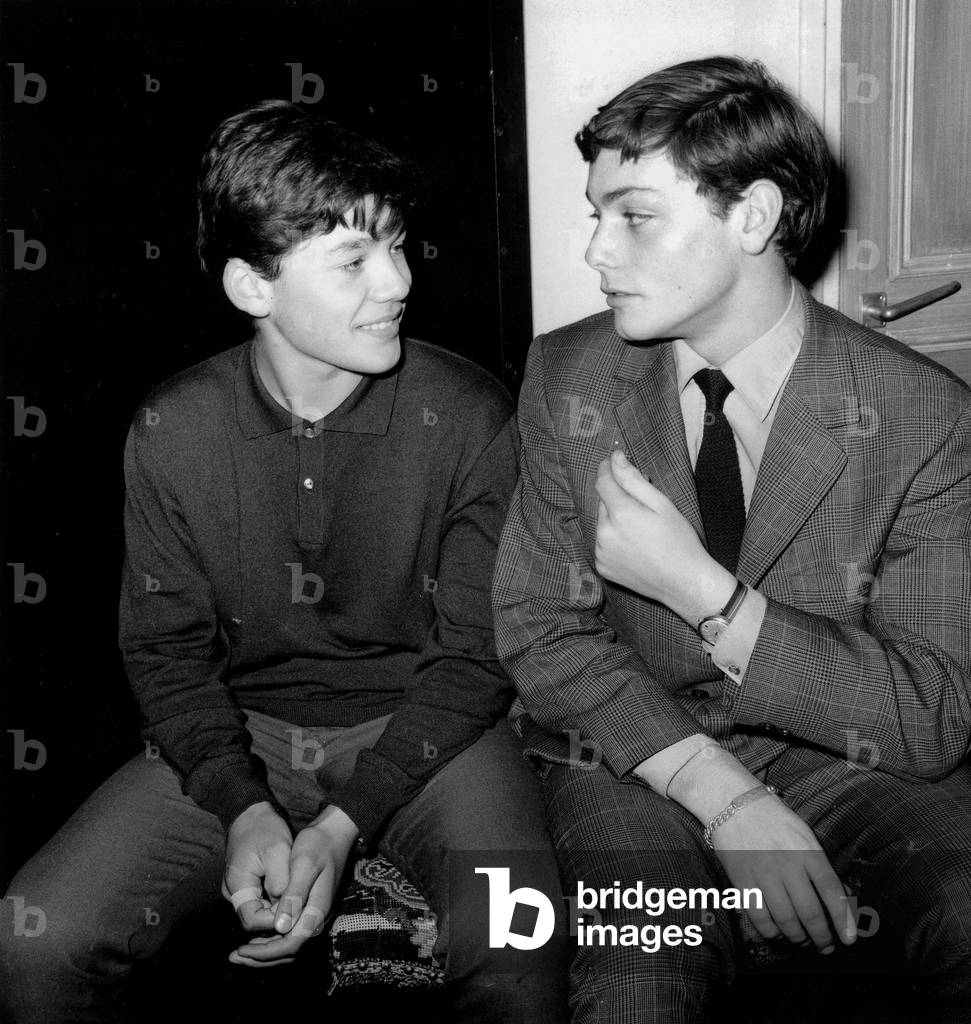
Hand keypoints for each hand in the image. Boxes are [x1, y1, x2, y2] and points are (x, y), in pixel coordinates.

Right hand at [222, 801, 292, 932]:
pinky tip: (288, 890)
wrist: (252, 814)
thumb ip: (280, 881)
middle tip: (299, 905)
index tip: (294, 910)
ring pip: (257, 911)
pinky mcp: (244, 885)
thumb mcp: (278, 851)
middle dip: (277, 916)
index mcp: (237, 885)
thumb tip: (285, 908)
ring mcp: (237, 889)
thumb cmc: (265, 829)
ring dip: (276, 908)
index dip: (274, 921)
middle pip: (254, 919)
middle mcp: (232, 892)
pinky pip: (258, 901)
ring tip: (296, 897)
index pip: (252, 920)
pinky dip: (272, 900)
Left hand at [229, 804, 359, 966]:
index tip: (241, 949)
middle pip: (288, 951)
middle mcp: (317, 917)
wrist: (336, 833)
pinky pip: (291, 933)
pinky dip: (273, 939)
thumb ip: (295, 895)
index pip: (290, 944)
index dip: (264, 952)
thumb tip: (280, 926)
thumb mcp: (304, 865)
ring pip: (289, 944)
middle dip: (261, 958)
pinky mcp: (310, 908)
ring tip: (241, 951)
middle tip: (234, 957)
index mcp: (316, 910)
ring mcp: (315, 913)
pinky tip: (257, 934)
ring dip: (265, 951)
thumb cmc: (318, 845)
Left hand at [594, 450, 732, 622]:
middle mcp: (604, 533)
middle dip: (618, 498)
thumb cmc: (679, 540)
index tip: (613, 461)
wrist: (684, 583)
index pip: (602, 481)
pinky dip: (613, 540)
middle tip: (643, 506)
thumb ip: (633, 479)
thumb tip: (615, 458)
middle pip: (603, 503)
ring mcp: (601, 552)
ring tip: (641, 530)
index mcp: (620, 514)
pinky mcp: (602, 566)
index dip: (607, 468)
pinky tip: (634, 546)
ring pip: (602, 523)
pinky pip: (602, 543)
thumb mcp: (662, 504)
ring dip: (615, 520)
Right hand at [711, 793, 856, 954]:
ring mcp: (763, 874)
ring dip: (798, 938)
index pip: (832, 891)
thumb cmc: (775, 819)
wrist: (734, 802)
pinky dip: (772, 933)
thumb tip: (841, 899)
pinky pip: (760, 918)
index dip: (843, 919)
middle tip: (826, 947)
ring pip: (786, 920)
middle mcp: (787, 864)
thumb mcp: (804, 835)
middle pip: (810, 912)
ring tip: (803, 941)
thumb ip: (820, 866)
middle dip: (822, 937)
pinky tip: (778, 933)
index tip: (849, 939)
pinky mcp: (742, 881)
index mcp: (807, 850)